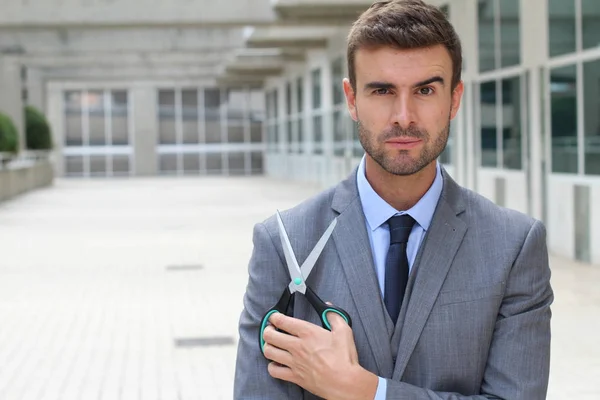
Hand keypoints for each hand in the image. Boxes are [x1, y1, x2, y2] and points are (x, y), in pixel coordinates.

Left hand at [262, 309, 377, 399]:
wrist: (344, 382)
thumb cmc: (344, 358)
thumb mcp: (344, 331)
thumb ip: (334, 316)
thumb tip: (328, 307)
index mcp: (308, 333)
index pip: (282, 321)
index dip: (274, 317)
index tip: (274, 317)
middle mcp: (297, 346)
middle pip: (270, 335)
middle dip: (267, 330)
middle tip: (269, 329)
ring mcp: (294, 362)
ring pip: (269, 352)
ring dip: (267, 346)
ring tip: (271, 344)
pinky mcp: (294, 376)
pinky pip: (274, 371)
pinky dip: (272, 366)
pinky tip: (277, 363)